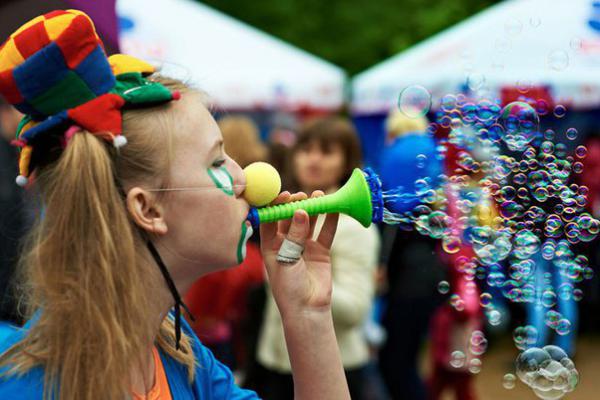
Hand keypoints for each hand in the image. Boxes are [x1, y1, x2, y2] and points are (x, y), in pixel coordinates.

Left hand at [260, 191, 338, 317]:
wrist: (307, 309)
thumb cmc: (288, 287)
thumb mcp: (287, 260)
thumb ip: (294, 236)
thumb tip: (300, 211)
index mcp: (271, 245)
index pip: (270, 220)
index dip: (275, 206)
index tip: (283, 195)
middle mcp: (287, 243)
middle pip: (290, 218)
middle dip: (296, 204)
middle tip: (302, 195)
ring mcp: (304, 246)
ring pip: (309, 222)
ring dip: (313, 209)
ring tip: (319, 196)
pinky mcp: (320, 251)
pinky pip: (326, 232)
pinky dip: (330, 220)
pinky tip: (334, 207)